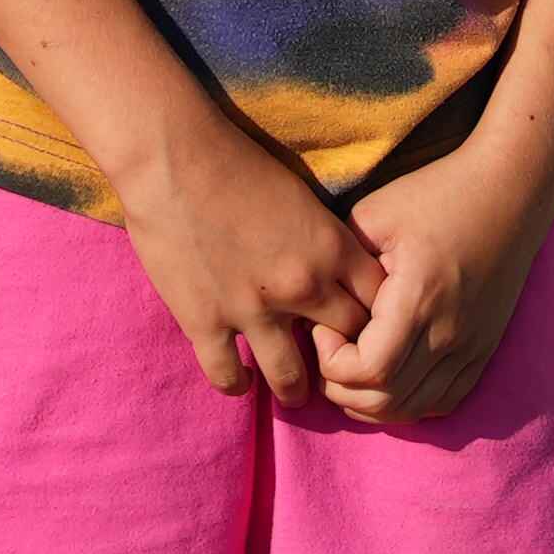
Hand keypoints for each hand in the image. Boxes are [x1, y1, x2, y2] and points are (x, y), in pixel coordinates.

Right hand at [113, 122, 377, 407]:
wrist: (174, 159)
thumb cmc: (238, 162)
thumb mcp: (302, 197)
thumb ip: (323, 239)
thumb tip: (336, 271)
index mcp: (331, 247)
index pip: (379, 303)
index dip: (377, 318)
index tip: (367, 327)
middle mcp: (301, 285)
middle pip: (346, 342)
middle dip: (346, 355)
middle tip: (338, 366)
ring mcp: (253, 310)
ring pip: (292, 378)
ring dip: (296, 390)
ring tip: (294, 394)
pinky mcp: (205, 323)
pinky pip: (228, 376)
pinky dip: (237, 384)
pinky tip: (241, 381)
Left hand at [311, 152, 550, 427]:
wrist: (511, 190)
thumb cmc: (438, 195)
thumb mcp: (376, 214)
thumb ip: (340, 262)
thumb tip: (312, 300)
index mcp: (419, 298)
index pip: (367, 370)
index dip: (331, 362)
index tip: (323, 327)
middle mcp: (449, 332)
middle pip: (385, 400)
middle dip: (342, 388)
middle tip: (329, 351)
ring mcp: (472, 346)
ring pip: (413, 410)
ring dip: (372, 402)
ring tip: (353, 366)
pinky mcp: (484, 348)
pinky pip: (443, 401)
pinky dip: (409, 402)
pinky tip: (391, 376)